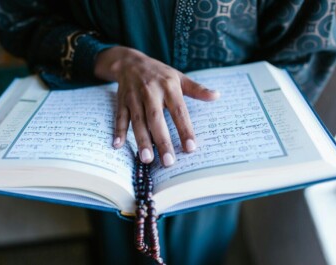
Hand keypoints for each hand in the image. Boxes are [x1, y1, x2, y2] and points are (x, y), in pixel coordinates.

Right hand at [94, 46, 219, 166]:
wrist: (130, 61)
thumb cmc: (159, 73)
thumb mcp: (179, 77)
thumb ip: (197, 89)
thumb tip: (217, 96)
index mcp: (168, 87)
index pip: (179, 111)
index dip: (185, 129)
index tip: (191, 147)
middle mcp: (150, 92)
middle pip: (156, 119)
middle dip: (162, 141)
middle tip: (168, 161)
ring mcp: (134, 97)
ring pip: (138, 121)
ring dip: (141, 140)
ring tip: (147, 159)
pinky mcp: (121, 101)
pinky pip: (120, 117)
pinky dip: (118, 130)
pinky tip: (118, 145)